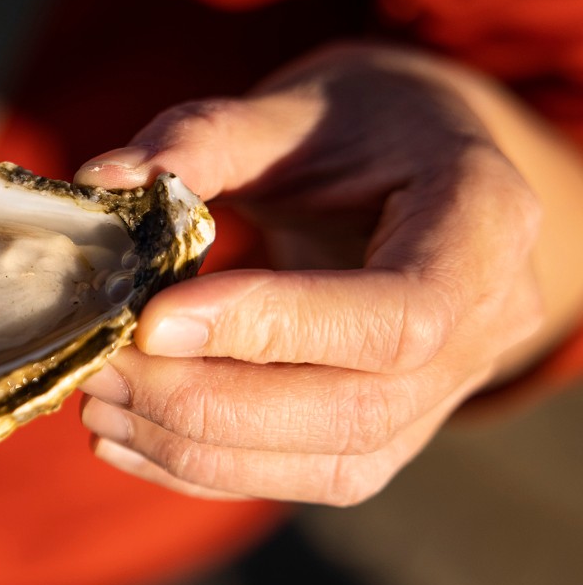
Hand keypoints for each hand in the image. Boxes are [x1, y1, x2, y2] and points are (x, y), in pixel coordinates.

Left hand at [74, 45, 570, 504]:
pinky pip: (305, 476)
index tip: (154, 320)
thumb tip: (103, 178)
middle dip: (208, 401)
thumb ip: (203, 140)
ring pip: (328, 466)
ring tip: (99, 401)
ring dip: (194, 446)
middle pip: (355, 409)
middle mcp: (485, 326)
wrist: (419, 168)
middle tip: (102, 366)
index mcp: (482, 223)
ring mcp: (445, 394)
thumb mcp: (291, 109)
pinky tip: (126, 435)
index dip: (273, 327)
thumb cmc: (357, 125)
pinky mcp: (391, 434)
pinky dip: (204, 467)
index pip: (397, 313)